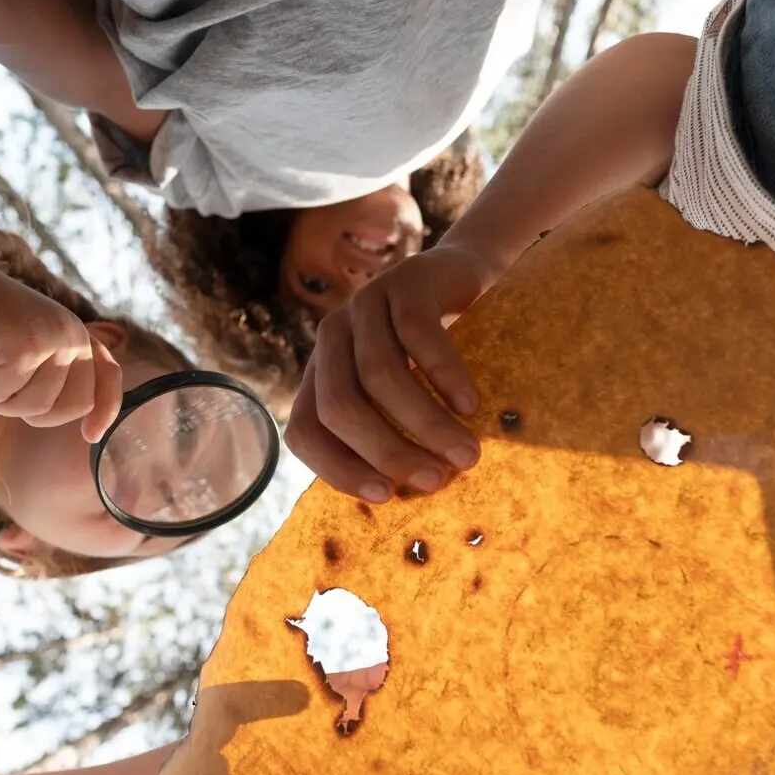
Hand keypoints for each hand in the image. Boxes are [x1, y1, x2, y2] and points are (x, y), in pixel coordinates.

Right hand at [0, 246, 122, 441]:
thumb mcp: (21, 343)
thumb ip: (49, 371)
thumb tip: (83, 420)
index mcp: (75, 332)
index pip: (107, 378)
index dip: (104, 411)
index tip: (90, 435)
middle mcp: (70, 334)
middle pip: (69, 407)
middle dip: (25, 409)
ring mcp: (49, 339)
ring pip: (31, 407)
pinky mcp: (21, 347)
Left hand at [284, 243, 503, 501]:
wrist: (462, 275)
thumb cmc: (432, 352)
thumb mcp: (401, 392)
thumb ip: (390, 431)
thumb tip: (414, 498)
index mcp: (319, 373)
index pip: (305, 431)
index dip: (337, 468)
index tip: (386, 497)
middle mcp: (331, 339)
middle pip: (340, 407)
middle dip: (386, 451)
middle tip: (436, 480)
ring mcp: (363, 305)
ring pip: (379, 375)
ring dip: (425, 423)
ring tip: (466, 454)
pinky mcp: (403, 281)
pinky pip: (418, 335)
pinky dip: (445, 376)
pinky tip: (470, 405)